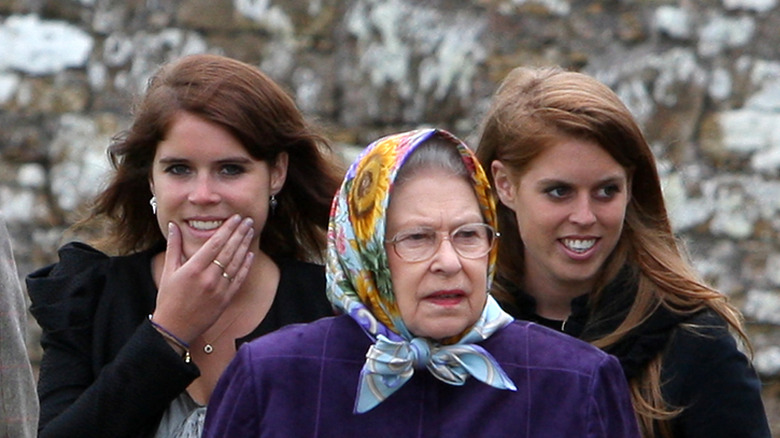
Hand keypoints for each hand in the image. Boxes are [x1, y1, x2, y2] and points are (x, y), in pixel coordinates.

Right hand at [151, 214, 254, 343]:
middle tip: (248, 220)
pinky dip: (246, 265)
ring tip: (250, 232)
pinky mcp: (226, 299)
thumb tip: (174, 226)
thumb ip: (173, 246)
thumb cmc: (169, 298)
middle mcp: (208, 278)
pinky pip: (239, 279)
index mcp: (193, 269)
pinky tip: (250, 254)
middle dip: (239, 233)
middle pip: (229, 250)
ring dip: (245, 246)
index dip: (227, 229)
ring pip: (236, 263)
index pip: (215, 243)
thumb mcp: (168, 271)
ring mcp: (219, 289)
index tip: (235, 218)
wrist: (175, 327)